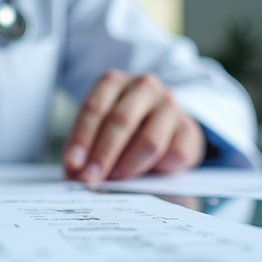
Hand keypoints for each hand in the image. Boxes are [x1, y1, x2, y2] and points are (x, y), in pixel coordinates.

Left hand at [62, 70, 204, 181]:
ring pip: (149, 142)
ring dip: (129, 166)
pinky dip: (157, 170)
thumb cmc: (124, 128)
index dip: (81, 138)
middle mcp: (144, 87)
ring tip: (116, 179)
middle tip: (90, 179)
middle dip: (103, 155)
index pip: (94, 107)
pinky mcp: (188, 128)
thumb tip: (75, 174)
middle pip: (121, 121)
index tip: (73, 164)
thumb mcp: (99, 129)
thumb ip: (86, 148)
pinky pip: (173, 155)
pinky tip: (148, 173)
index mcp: (114, 82)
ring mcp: (170, 105)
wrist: (164, 125)